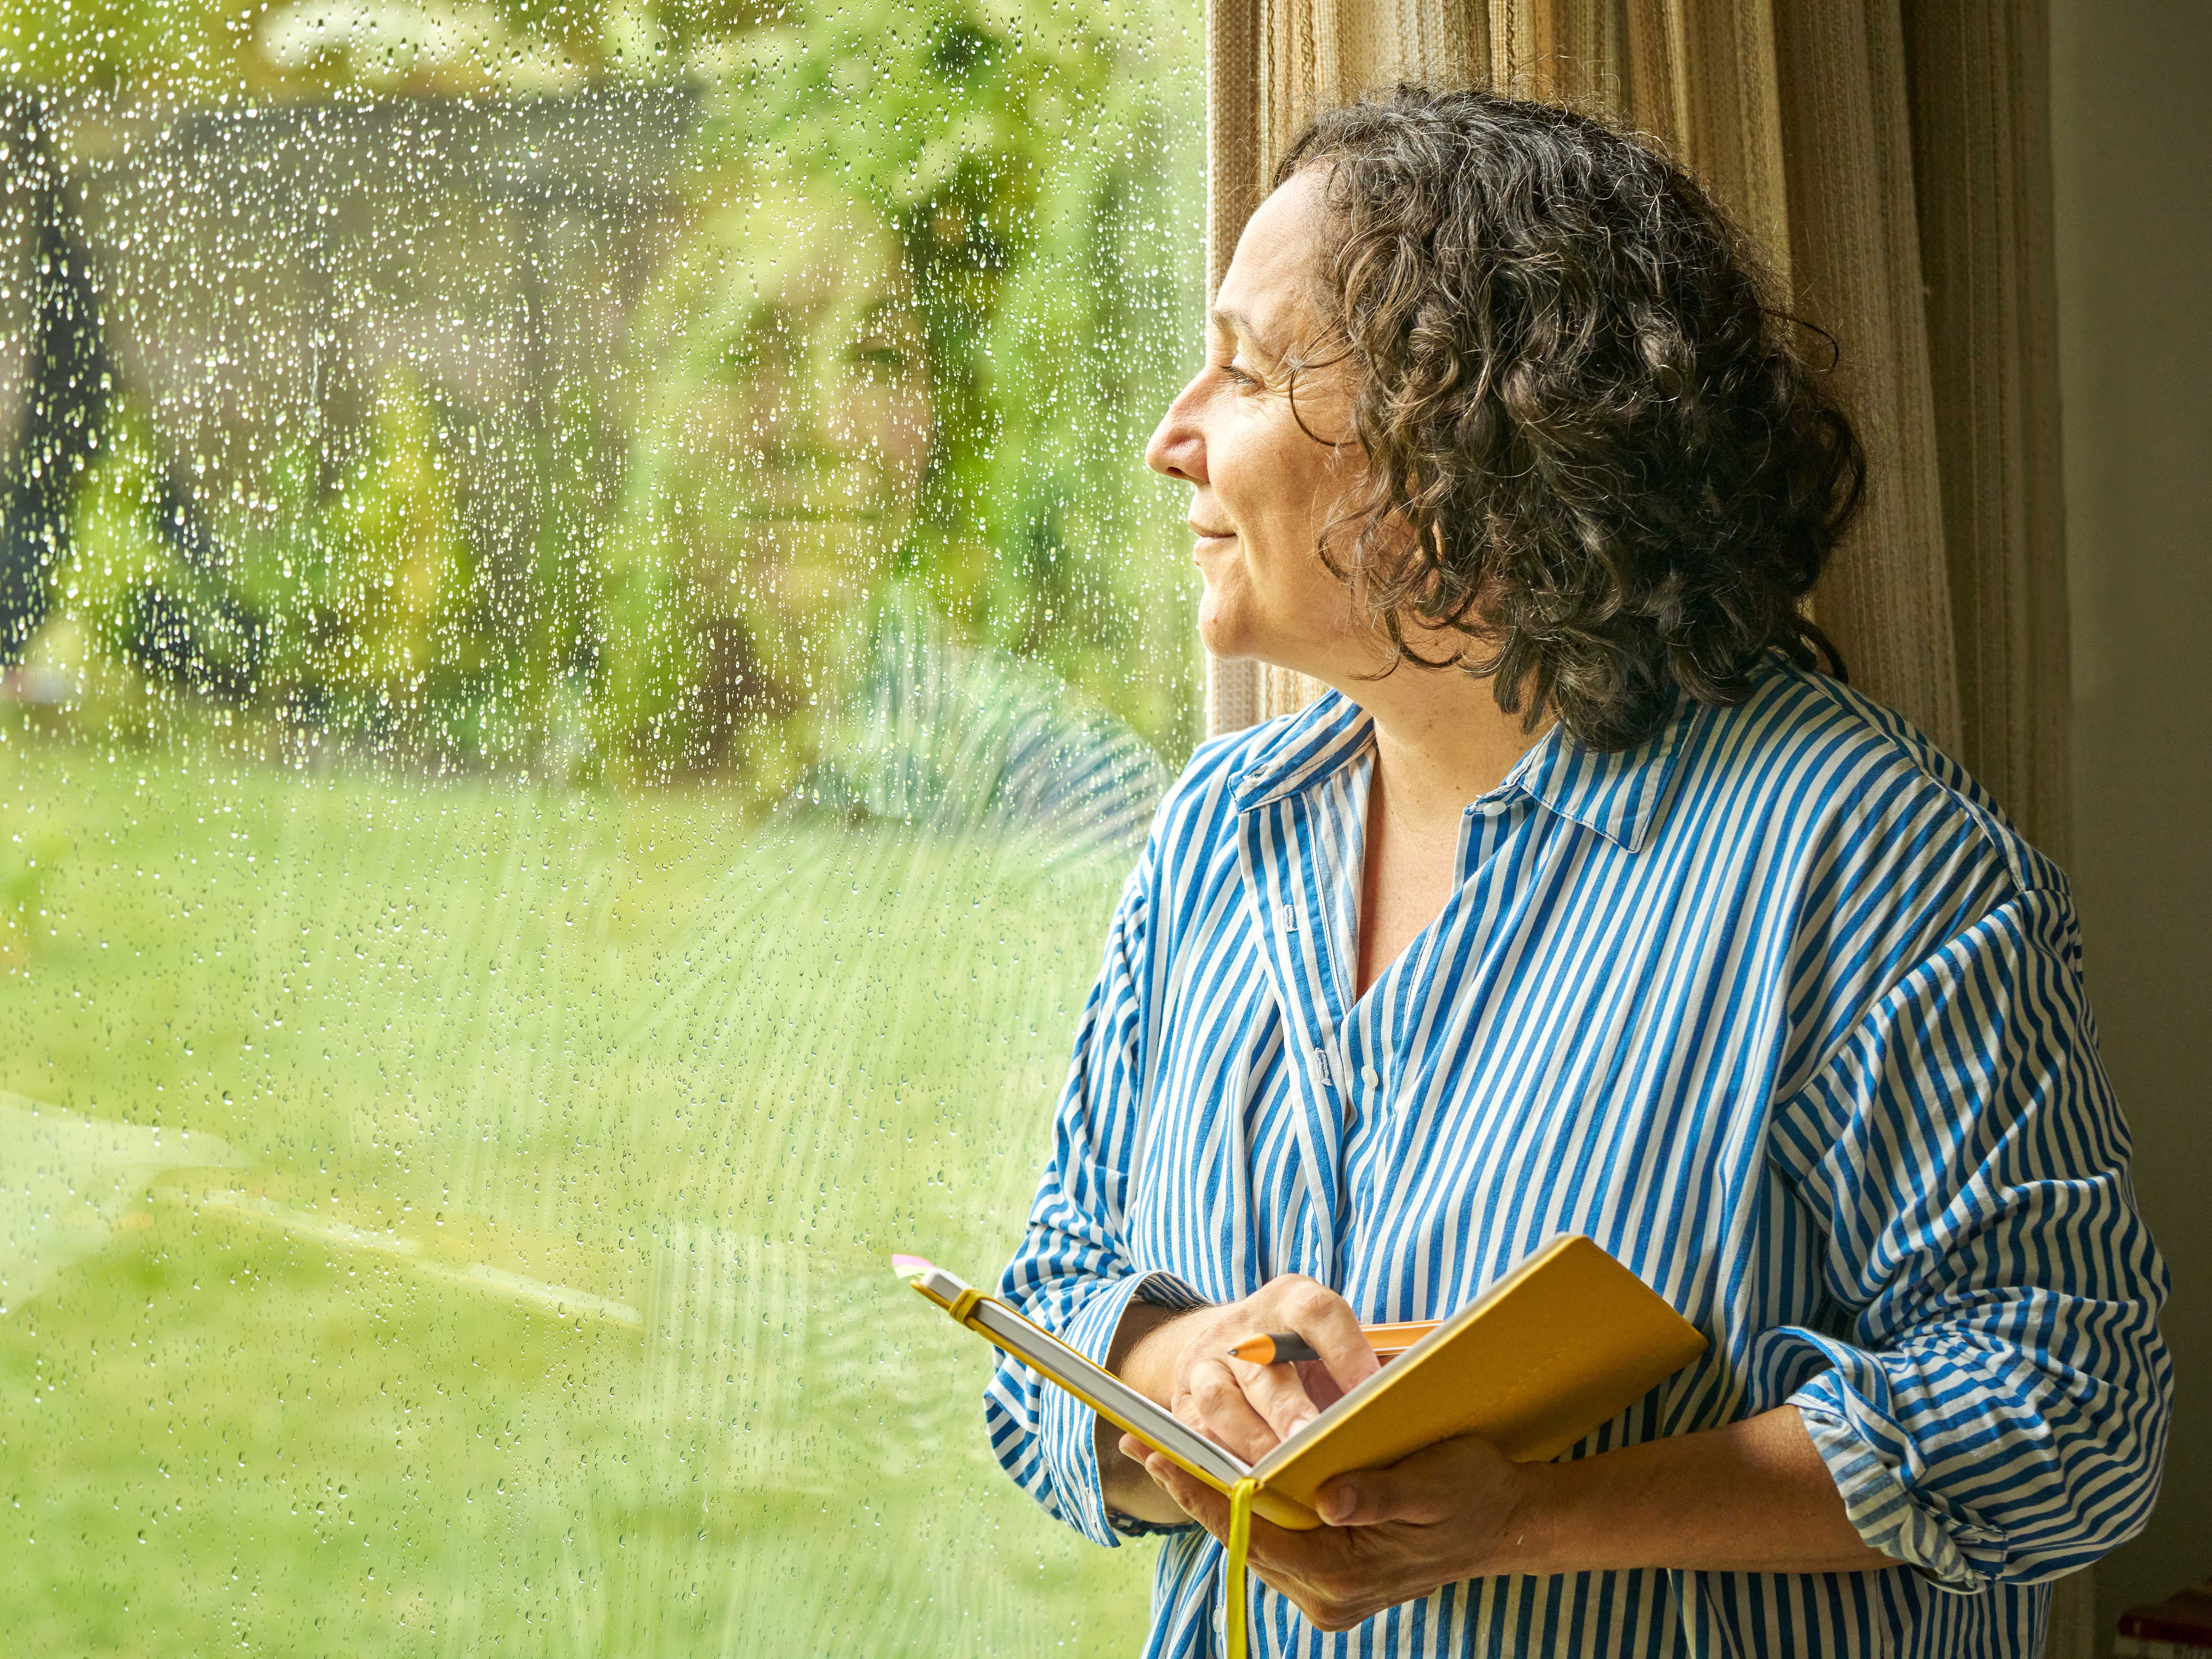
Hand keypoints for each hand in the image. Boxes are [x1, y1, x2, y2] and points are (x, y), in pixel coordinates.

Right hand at [1115, 1275, 1382, 1464]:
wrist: (1231, 1344)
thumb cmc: (1302, 1353)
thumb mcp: (1332, 1341)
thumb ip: (1371, 1362)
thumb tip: (1423, 1389)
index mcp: (1290, 1301)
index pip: (1318, 1313)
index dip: (1344, 1349)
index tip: (1372, 1388)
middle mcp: (1244, 1326)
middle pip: (1264, 1364)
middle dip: (1288, 1407)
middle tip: (1312, 1441)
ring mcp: (1206, 1361)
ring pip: (1218, 1399)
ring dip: (1248, 1439)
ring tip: (1276, 1474)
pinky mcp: (1181, 1399)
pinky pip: (1193, 1433)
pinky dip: (1215, 1460)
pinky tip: (1243, 1486)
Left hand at [1124, 1430, 1543, 1632]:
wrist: (1507, 1525)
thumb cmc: (1475, 1492)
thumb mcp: (1436, 1483)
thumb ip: (1381, 1494)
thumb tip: (1329, 1500)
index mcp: (1349, 1573)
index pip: (1257, 1531)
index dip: (1205, 1493)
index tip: (1159, 1457)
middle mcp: (1330, 1596)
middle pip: (1245, 1539)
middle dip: (1196, 1490)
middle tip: (1146, 1444)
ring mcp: (1329, 1595)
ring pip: (1256, 1542)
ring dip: (1219, 1498)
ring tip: (1173, 1454)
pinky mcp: (1332, 1582)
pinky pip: (1277, 1543)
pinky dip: (1251, 1509)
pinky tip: (1228, 1475)